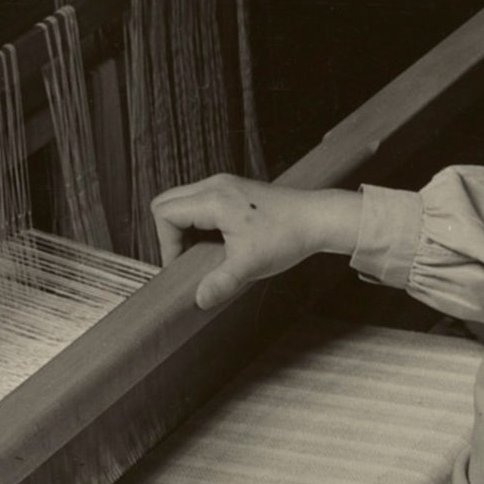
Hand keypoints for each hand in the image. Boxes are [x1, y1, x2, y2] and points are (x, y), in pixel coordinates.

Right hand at [151, 174, 361, 308]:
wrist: (318, 218)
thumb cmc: (287, 236)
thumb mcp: (251, 265)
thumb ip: (221, 283)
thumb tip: (199, 299)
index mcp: (213, 199)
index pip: (165, 214)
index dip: (166, 243)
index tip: (182, 265)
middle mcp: (215, 185)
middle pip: (167, 202)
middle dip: (170, 233)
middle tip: (186, 258)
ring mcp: (225, 184)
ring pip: (183, 200)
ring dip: (185, 226)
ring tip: (203, 251)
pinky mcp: (234, 189)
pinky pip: (201, 200)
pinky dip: (200, 220)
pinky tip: (218, 241)